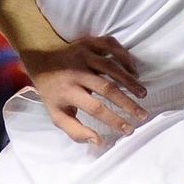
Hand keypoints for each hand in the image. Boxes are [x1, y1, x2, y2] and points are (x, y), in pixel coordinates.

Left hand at [20, 36, 148, 144]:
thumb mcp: (57, 113)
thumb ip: (75, 131)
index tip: (129, 129)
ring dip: (130, 81)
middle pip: (107, 88)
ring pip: (112, 67)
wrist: (40, 55)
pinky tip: (134, 71)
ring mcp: (84, 55)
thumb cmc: (52, 89)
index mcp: (67, 91)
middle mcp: (76, 72)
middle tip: (142, 115)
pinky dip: (125, 57)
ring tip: (142, 94)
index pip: (95, 108)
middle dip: (127, 103)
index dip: (114, 119)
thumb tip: (99, 141)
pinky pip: (111, 46)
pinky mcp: (90, 42)